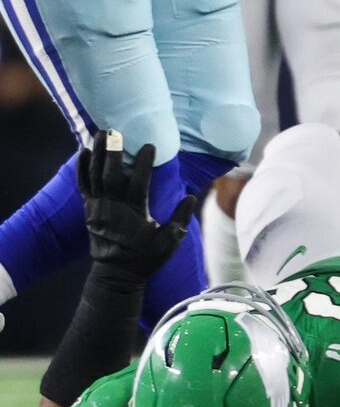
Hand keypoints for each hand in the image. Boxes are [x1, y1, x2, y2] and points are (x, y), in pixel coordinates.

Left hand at [77, 131, 195, 281]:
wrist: (116, 275)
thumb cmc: (146, 258)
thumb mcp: (170, 241)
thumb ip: (180, 218)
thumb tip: (190, 196)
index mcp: (134, 213)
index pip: (138, 182)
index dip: (143, 163)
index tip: (150, 146)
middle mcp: (113, 208)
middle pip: (110, 175)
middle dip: (113, 152)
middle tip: (116, 131)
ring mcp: (97, 208)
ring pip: (94, 176)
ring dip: (97, 154)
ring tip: (100, 133)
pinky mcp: (88, 210)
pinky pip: (83, 185)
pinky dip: (82, 168)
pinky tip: (84, 151)